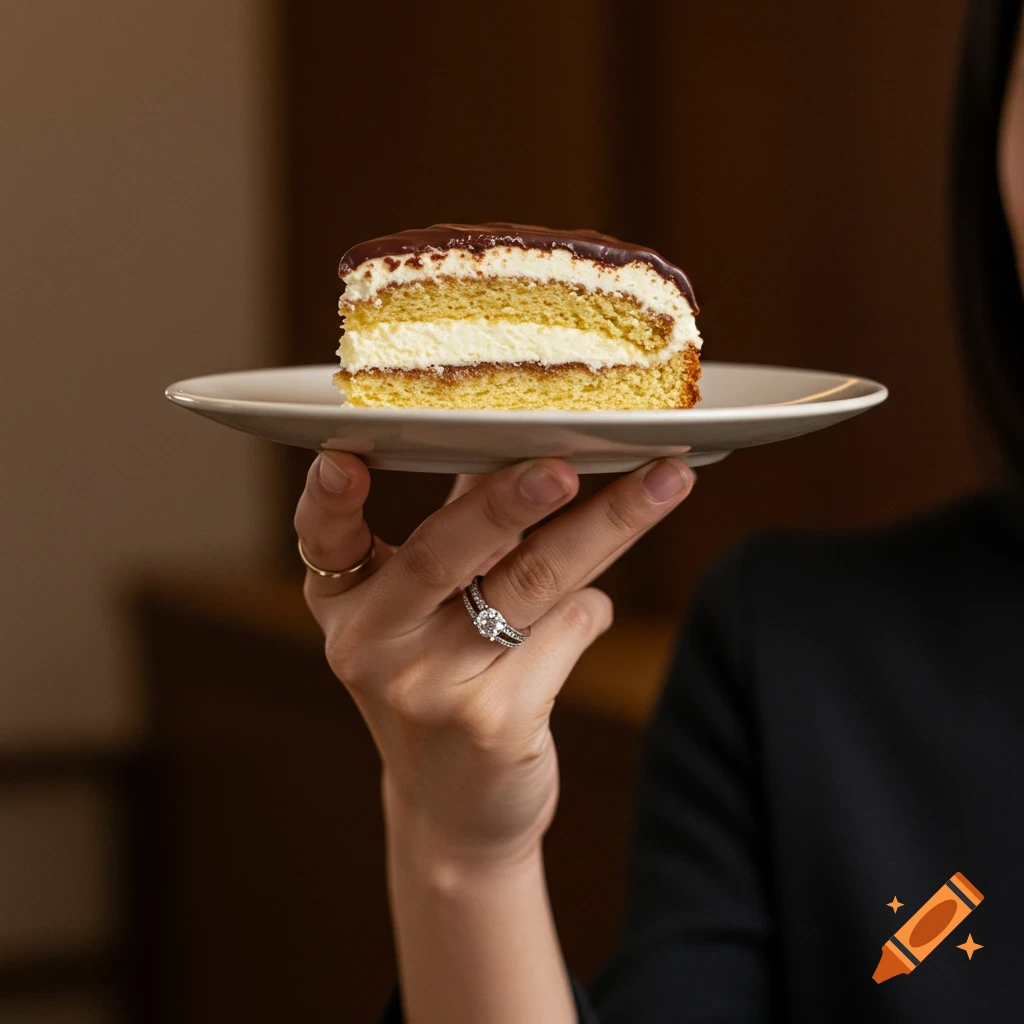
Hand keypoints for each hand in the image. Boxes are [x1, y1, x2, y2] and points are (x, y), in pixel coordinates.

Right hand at [294, 453, 694, 865]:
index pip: (324, 540)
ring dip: (605, 527)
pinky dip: (592, 607)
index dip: (326, 497)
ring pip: (529, 585)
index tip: (341, 455)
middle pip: (443, 554)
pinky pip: (566, 632)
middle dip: (507, 501)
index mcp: (348, 604)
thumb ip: (466, 535)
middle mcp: (374, 645)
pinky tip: (595, 604)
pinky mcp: (495, 724)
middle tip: (563, 464)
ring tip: (663, 482)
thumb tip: (530, 451)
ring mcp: (432, 689)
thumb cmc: (442, 684)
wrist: (457, 811)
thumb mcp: (426, 614)